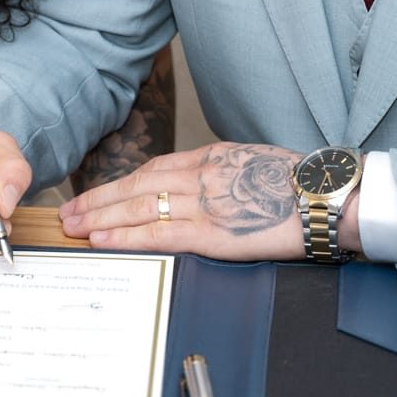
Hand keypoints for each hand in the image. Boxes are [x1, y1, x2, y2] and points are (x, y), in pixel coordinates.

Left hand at [59, 143, 308, 260]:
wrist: (327, 196)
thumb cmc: (300, 184)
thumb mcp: (254, 164)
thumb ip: (223, 174)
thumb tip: (200, 189)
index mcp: (212, 157)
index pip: (153, 170)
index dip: (119, 185)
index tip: (96, 195)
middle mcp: (202, 174)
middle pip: (137, 185)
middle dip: (98, 200)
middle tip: (68, 213)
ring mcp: (205, 202)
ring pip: (140, 207)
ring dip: (101, 217)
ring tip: (73, 227)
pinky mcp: (213, 232)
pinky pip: (160, 233)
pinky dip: (127, 236)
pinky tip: (103, 240)